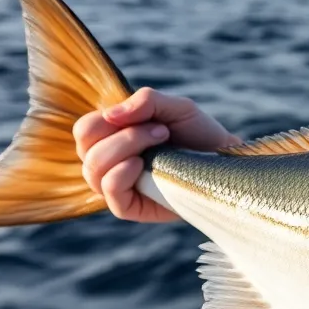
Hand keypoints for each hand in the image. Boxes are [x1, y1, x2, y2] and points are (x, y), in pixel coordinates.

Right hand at [73, 88, 240, 222]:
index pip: (84, 130)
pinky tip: (142, 164)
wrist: (224, 160)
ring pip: (93, 169)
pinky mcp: (130, 207)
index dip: (107, 120)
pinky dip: (121, 174)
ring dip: (127, 147)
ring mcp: (117, 186)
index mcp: (111, 138)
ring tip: (161, 144)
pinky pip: (109, 193)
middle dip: (124, 135)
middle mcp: (109, 162)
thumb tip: (111, 116)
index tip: (149, 118)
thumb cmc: (198, 133)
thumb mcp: (175, 107)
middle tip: (161, 131)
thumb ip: (145, 101)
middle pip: (86, 148)